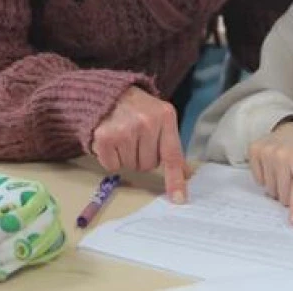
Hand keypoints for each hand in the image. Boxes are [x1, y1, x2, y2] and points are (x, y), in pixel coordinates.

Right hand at [91, 87, 187, 202]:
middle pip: (149, 165)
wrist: (106, 93)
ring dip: (126, 157)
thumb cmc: (136, 108)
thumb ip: (171, 144)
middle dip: (142, 156)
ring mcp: (125, 130)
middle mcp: (146, 122)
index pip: (172, 155)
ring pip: (131, 167)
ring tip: (122, 136)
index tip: (179, 199)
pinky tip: (110, 140)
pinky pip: (112, 166)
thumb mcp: (160, 117)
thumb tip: (187, 174)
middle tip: (135, 137)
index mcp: (165, 116)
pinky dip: (110, 158)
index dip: (175, 180)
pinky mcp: (104, 138)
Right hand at [249, 120, 292, 225]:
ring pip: (270, 189)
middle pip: (283, 194)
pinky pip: (258, 180)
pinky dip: (266, 180)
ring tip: (284, 176)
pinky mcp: (254, 150)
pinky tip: (273, 169)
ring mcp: (266, 152)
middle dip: (289, 197)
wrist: (290, 129)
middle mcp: (282, 155)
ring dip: (278, 189)